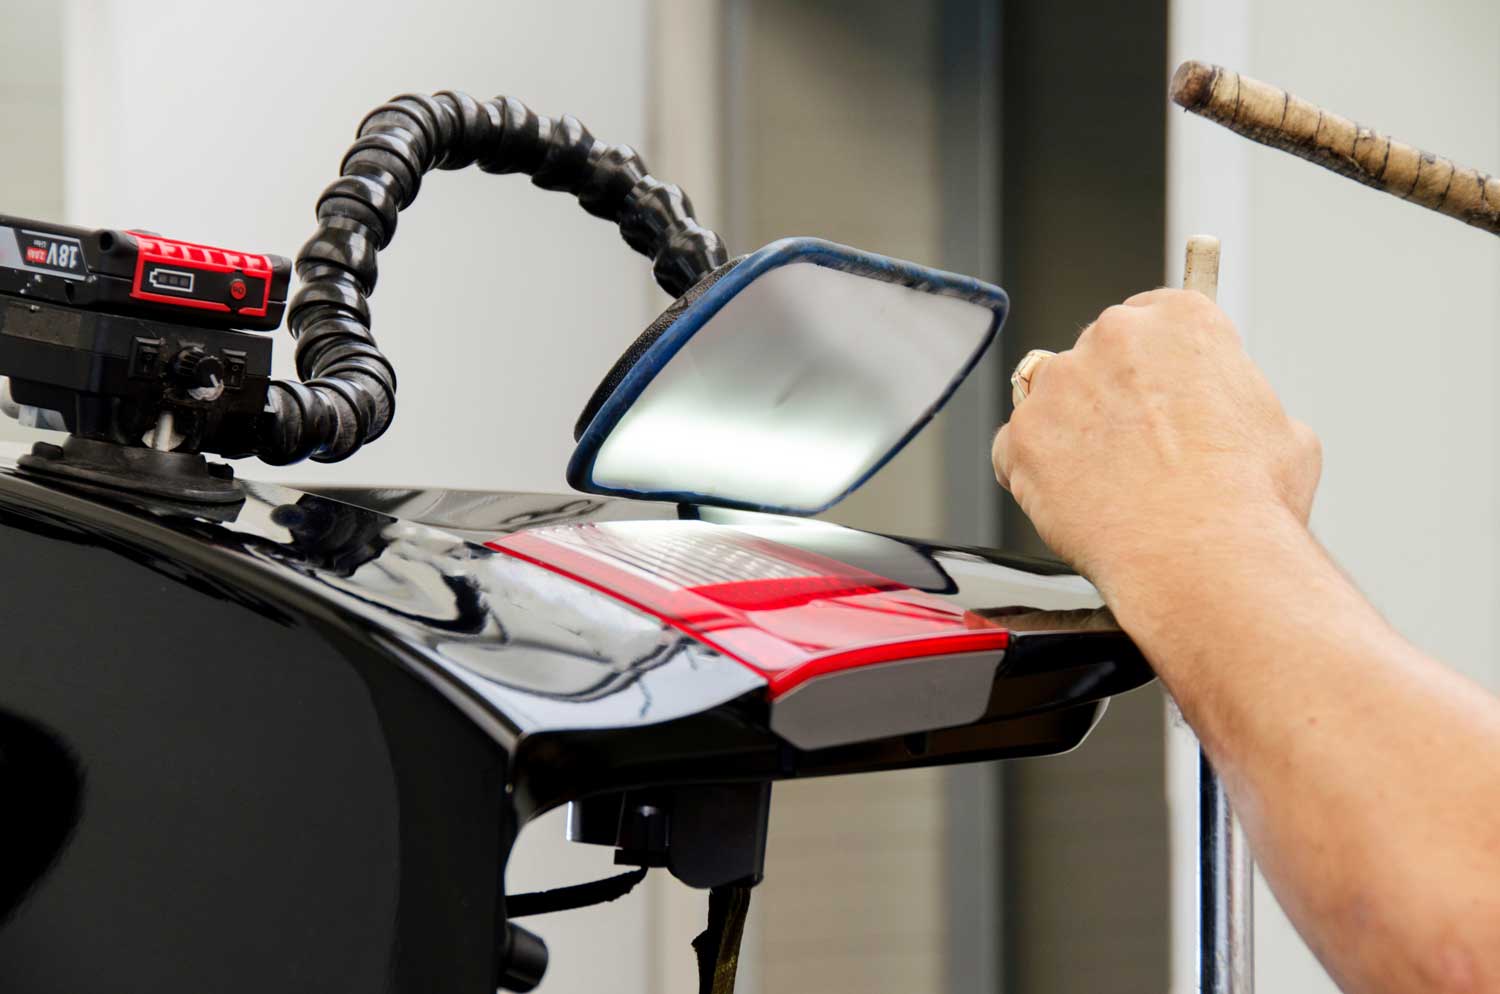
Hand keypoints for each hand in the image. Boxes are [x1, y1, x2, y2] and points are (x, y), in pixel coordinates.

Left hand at [991, 288, 1320, 592]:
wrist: (1201, 555)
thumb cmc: (1250, 500)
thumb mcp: (1282, 431)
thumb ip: (1240, 404)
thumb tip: (1230, 415)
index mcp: (1182, 320)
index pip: (1152, 317)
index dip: (1153, 362)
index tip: (1154, 387)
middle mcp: (1113, 336)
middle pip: (1096, 357)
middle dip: (1109, 399)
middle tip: (1137, 452)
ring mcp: (1059, 386)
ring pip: (1051, 402)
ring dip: (1069, 433)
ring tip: (1109, 487)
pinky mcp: (1021, 437)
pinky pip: (1014, 452)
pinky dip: (1034, 477)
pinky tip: (1074, 506)